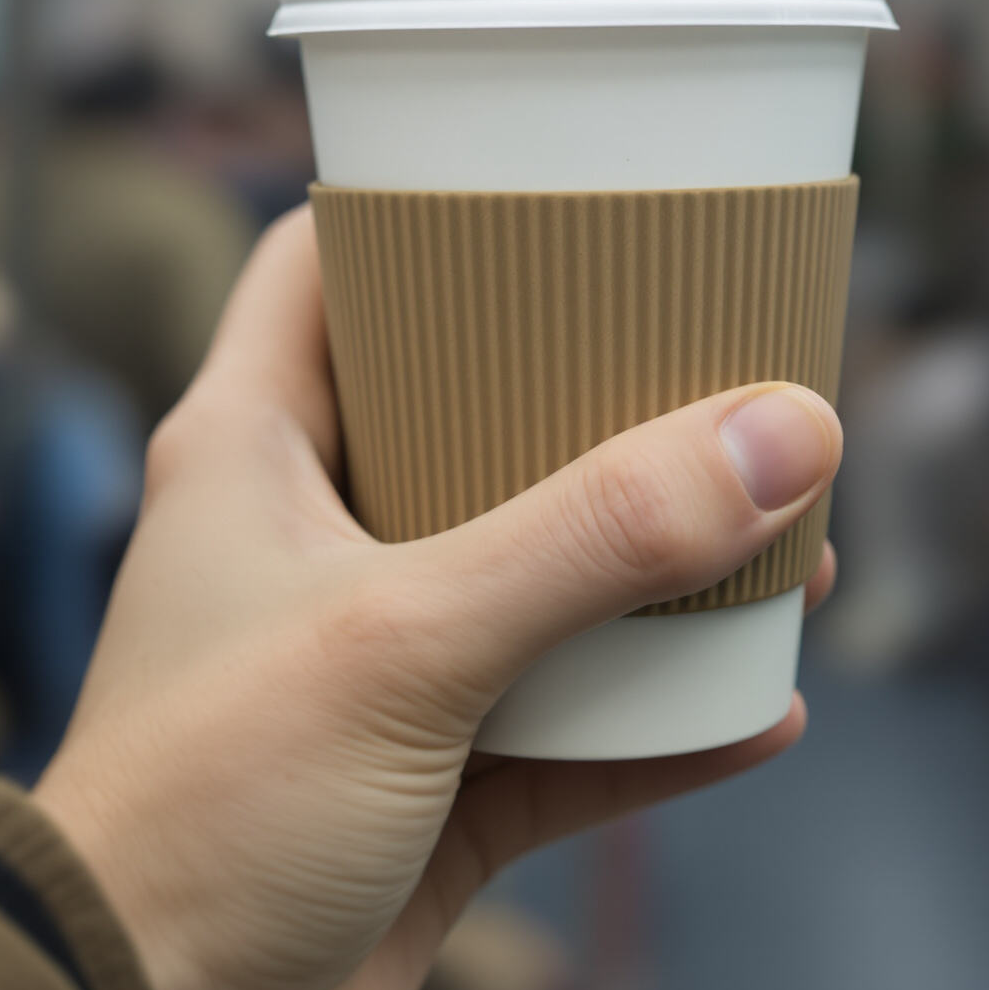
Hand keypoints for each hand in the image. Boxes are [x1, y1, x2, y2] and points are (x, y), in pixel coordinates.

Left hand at [33, 210, 842, 989]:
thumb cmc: (204, 808)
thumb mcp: (406, 642)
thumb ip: (591, 538)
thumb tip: (781, 431)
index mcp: (252, 451)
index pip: (324, 267)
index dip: (427, 209)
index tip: (557, 182)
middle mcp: (311, 541)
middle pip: (468, 418)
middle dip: (599, 396)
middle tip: (723, 353)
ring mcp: (375, 670)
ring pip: (538, 582)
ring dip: (656, 567)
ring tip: (784, 529)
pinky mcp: (426, 790)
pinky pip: (570, 735)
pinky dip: (660, 724)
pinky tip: (759, 707)